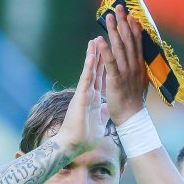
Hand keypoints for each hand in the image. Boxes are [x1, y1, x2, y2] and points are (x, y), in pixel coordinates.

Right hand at [56, 39, 107, 156]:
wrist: (74, 146)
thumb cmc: (85, 138)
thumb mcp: (99, 122)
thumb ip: (103, 112)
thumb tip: (107, 107)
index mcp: (94, 98)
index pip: (100, 77)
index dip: (104, 65)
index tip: (108, 52)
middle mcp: (88, 93)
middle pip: (95, 70)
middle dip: (99, 54)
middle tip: (100, 38)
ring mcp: (84, 93)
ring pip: (90, 70)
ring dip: (93, 55)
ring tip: (95, 39)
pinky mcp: (81, 96)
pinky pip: (86, 78)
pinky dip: (89, 66)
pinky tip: (92, 54)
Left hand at [96, 4, 148, 125]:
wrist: (132, 117)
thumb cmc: (134, 100)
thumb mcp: (140, 81)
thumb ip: (138, 69)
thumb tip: (139, 60)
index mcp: (139, 65)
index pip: (137, 42)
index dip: (133, 27)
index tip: (131, 14)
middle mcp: (134, 65)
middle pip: (128, 40)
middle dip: (123, 22)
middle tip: (118, 7)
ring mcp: (126, 72)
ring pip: (119, 47)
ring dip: (114, 31)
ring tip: (108, 17)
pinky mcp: (116, 79)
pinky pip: (110, 62)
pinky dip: (105, 50)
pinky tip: (100, 39)